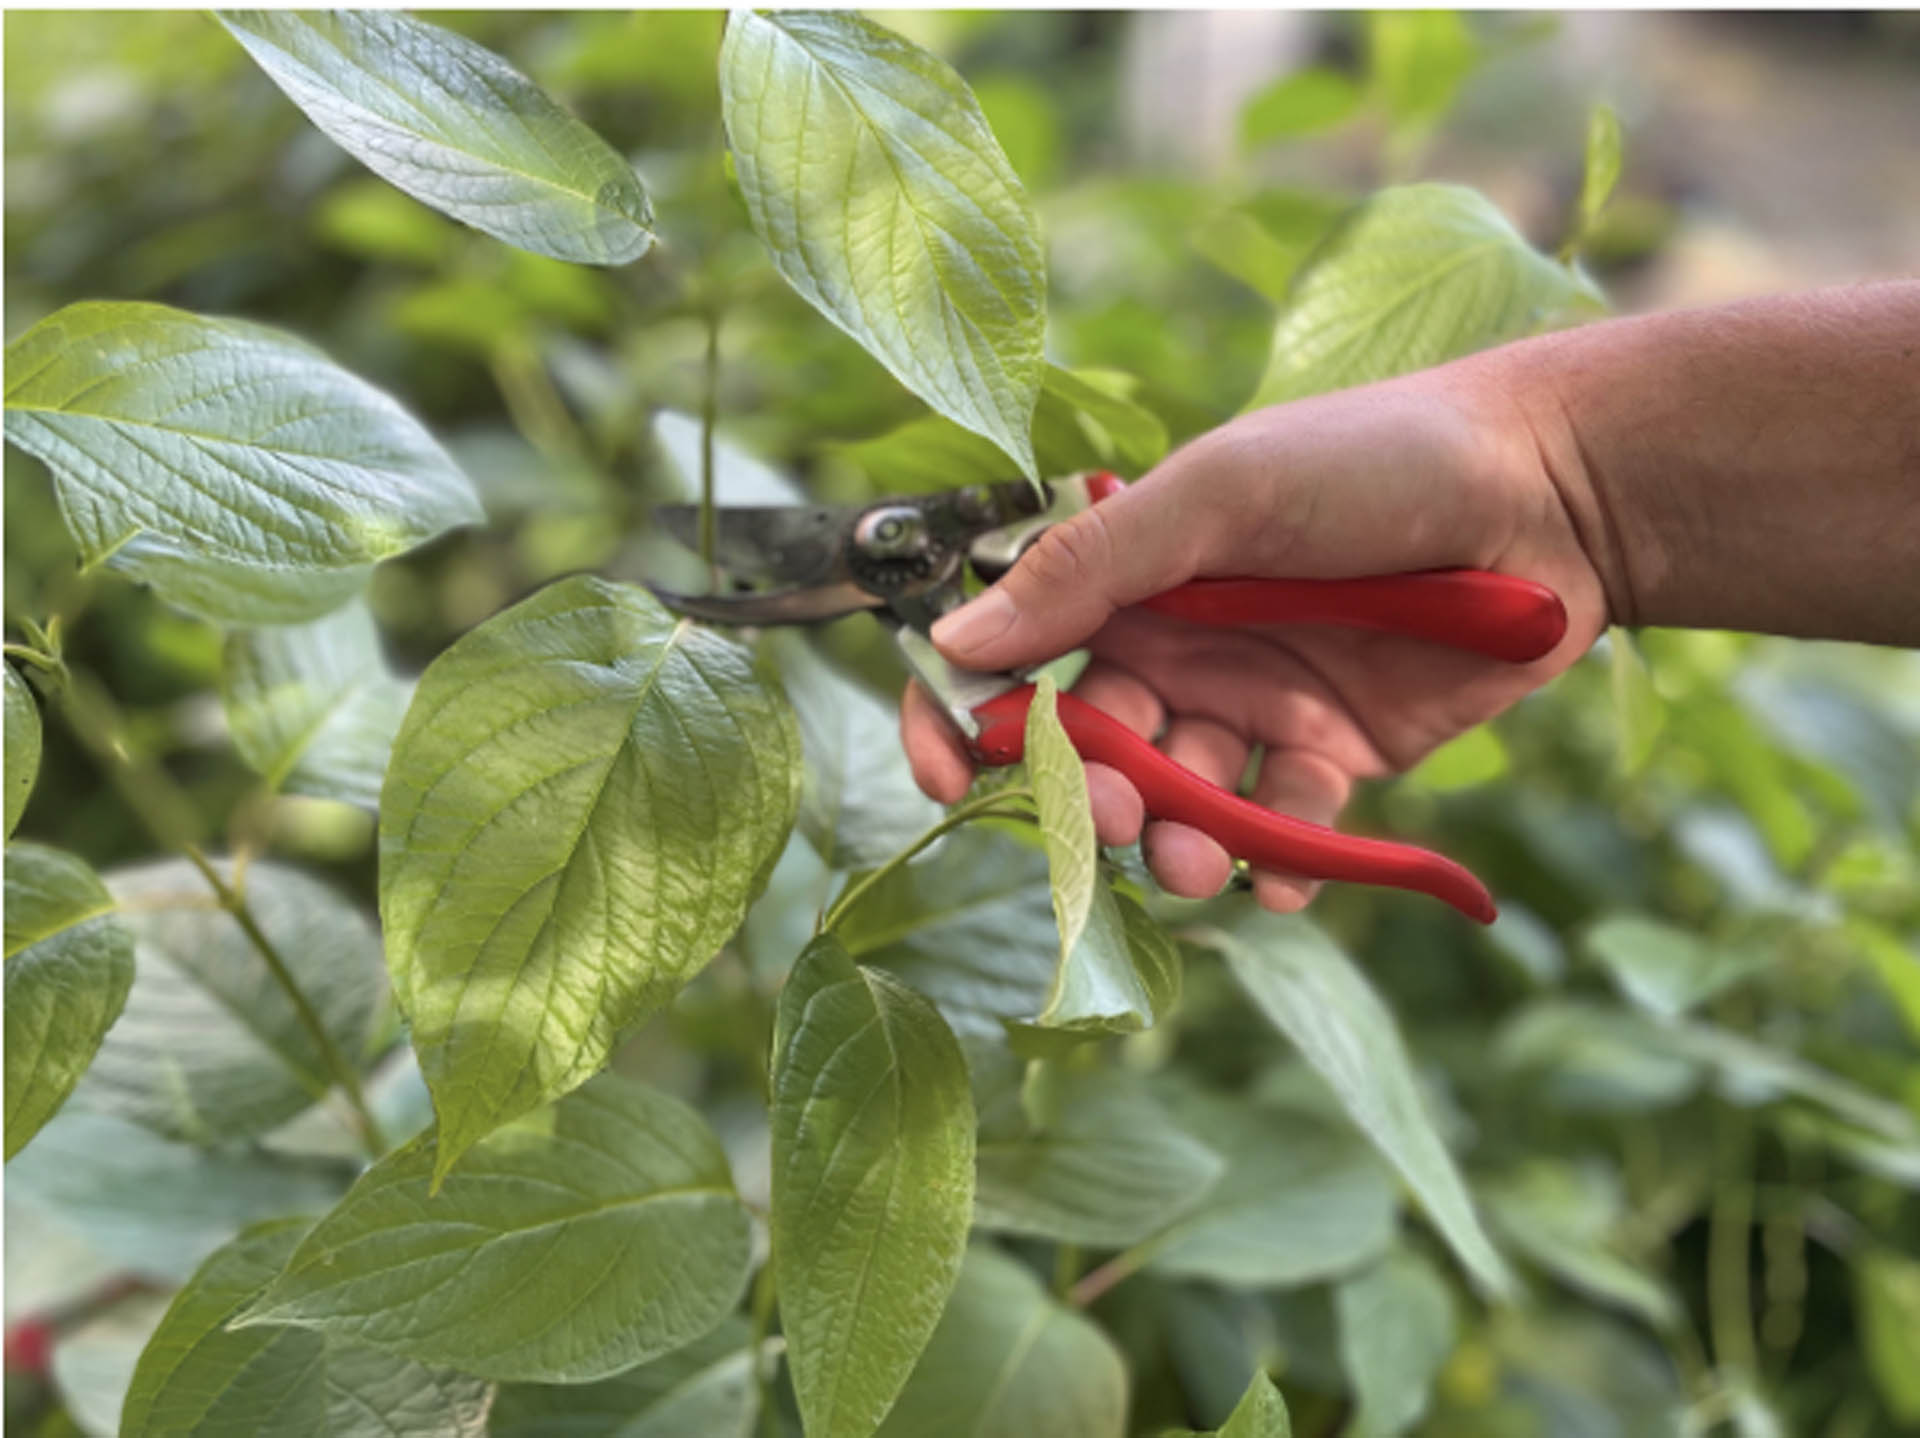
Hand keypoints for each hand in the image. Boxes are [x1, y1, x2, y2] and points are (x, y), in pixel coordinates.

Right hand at [900, 355, 1613, 910]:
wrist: (1550, 490)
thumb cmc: (1374, 459)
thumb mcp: (1218, 494)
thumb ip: (1091, 567)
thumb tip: (957, 638)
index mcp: (1131, 578)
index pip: (1015, 656)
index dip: (968, 718)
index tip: (951, 776)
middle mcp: (1180, 647)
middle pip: (1093, 748)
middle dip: (1088, 794)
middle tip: (1114, 813)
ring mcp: (1255, 706)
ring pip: (1182, 801)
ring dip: (1176, 841)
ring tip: (1198, 859)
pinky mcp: (1335, 758)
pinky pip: (1285, 830)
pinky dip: (1275, 865)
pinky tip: (1280, 881)